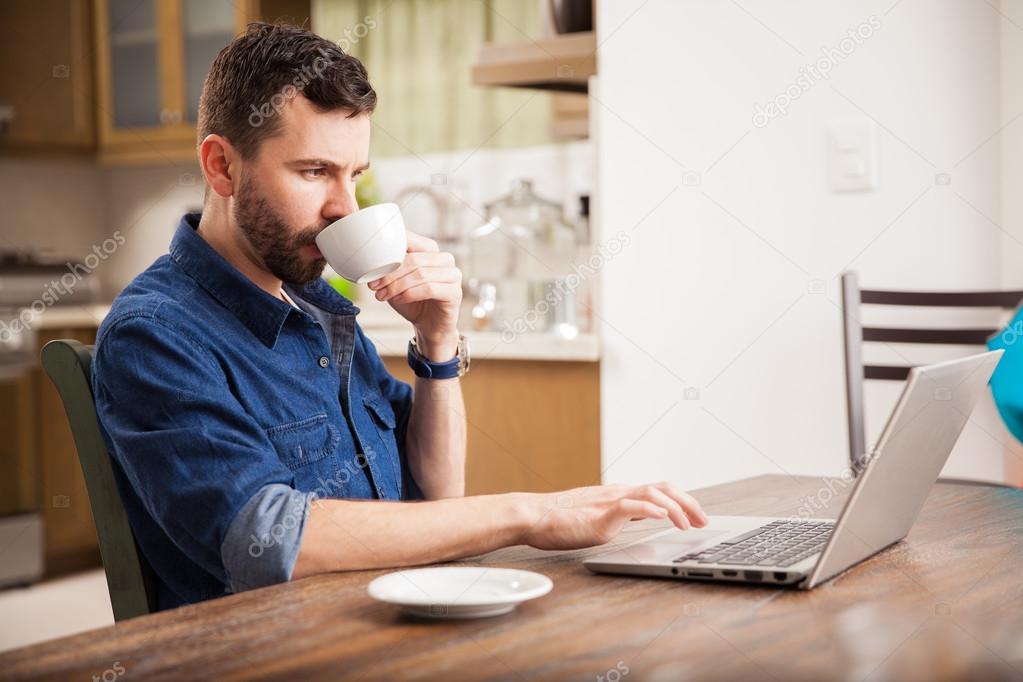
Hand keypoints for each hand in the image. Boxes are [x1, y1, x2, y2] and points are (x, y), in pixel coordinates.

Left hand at [367, 232, 462, 360]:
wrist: (429, 325)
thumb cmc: (413, 300)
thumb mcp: (396, 281)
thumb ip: (389, 268)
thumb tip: (370, 262)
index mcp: (430, 249)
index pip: (410, 240)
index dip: (389, 252)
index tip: (372, 267)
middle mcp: (444, 259)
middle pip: (414, 259)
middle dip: (390, 273)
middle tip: (374, 285)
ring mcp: (453, 275)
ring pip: (421, 274)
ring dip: (397, 286)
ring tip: (382, 295)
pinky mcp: (455, 292)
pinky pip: (429, 289)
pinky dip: (409, 294)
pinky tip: (398, 300)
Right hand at [518, 482, 707, 550]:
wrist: (532, 516)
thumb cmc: (557, 520)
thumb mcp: (595, 517)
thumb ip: (616, 515)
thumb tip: (635, 519)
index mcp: (618, 494)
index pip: (657, 490)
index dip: (681, 501)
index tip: (695, 516)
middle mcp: (617, 493)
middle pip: (662, 488)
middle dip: (687, 502)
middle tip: (703, 520)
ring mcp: (609, 501)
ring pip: (651, 494)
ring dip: (675, 508)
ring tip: (687, 523)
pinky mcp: (599, 514)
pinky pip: (629, 506)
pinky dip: (651, 509)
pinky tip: (663, 518)